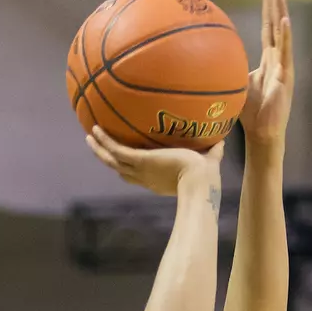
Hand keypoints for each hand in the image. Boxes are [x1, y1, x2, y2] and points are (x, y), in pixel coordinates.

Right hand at [86, 127, 223, 195]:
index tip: (123, 160)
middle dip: (107, 159)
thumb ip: (214, 151)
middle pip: (119, 169)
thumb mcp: (209, 160)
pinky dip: (105, 141)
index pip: (138, 175)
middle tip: (98, 147)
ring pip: (112, 160)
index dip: (128, 168)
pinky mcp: (140, 160)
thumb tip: (222, 140)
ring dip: (99, 149)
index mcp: (157, 180)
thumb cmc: (206, 176)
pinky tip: (95, 130)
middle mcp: (145, 177)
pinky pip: (116, 150)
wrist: (200, 181)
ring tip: (89, 137)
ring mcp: (140, 169)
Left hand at [239, 0, 293, 148]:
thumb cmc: (251, 114)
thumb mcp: (236, 85)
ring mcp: (284, 67)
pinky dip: (285, 37)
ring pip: (283, 34)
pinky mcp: (285, 77)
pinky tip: (285, 21)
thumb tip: (207, 60)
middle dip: (277, 3)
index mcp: (268, 60)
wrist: (262, 134)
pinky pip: (285, 53)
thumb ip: (228, 70)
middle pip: (277, 25)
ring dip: (281, 12)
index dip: (269, 10)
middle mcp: (279, 59)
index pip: (268, 29)